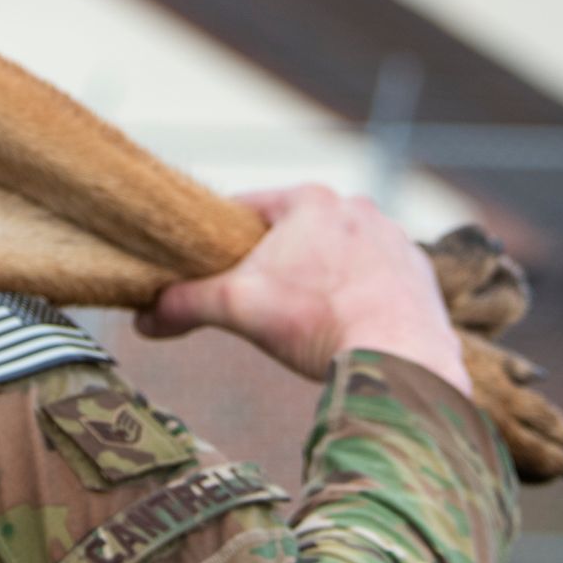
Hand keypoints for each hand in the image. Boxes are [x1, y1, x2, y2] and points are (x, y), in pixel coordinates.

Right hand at [141, 185, 470, 396]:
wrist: (401, 361)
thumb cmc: (316, 322)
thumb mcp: (236, 308)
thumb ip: (185, 305)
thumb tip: (143, 320)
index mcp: (310, 201)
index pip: (249, 206)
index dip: (222, 234)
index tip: (207, 259)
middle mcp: (357, 208)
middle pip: (295, 228)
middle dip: (273, 257)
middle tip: (253, 294)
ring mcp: (394, 238)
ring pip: (337, 250)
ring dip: (317, 273)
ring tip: (300, 312)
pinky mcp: (419, 272)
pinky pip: (375, 274)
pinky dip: (356, 292)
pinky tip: (343, 322)